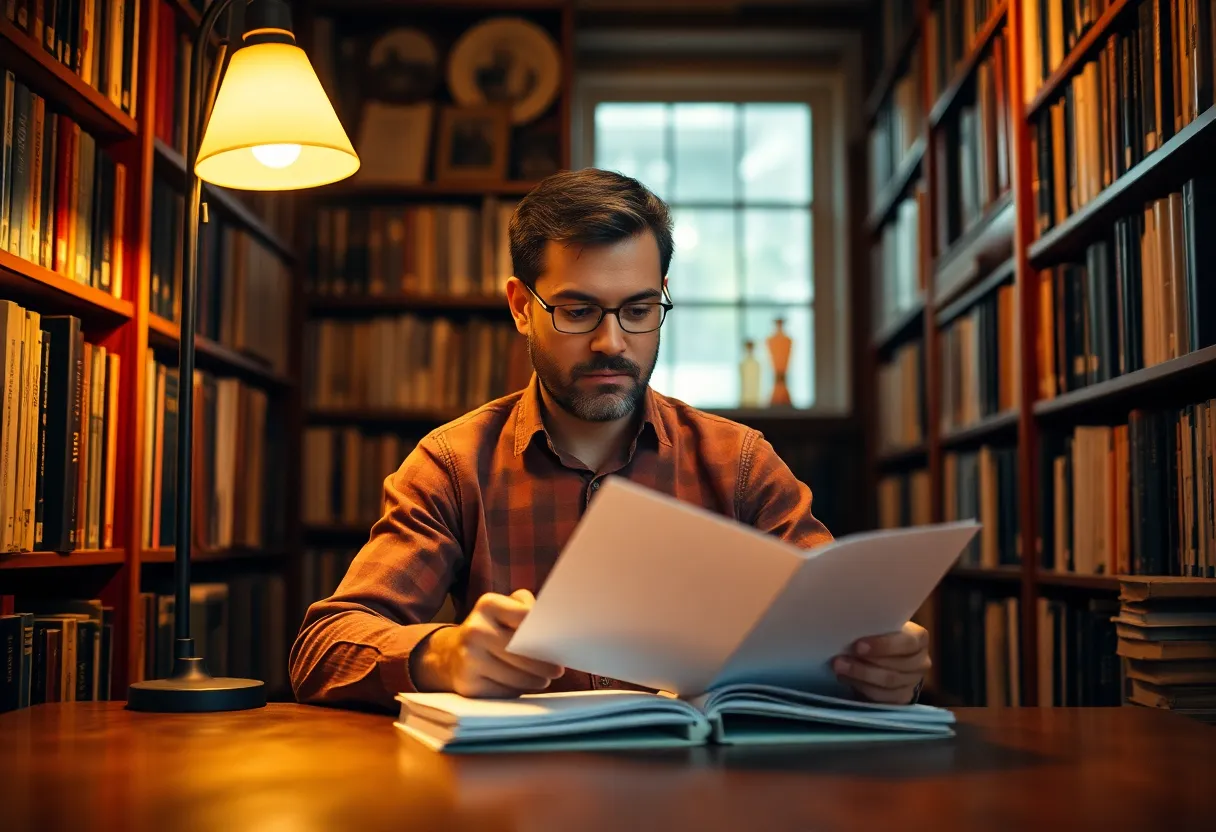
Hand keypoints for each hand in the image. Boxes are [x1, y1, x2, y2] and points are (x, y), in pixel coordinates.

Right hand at [411, 589, 564, 696]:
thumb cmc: (490, 630)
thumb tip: (553, 624)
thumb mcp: (505, 608)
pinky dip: (517, 691)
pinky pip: (504, 692)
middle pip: (522, 652)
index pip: (526, 618)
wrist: (450, 655)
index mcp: (487, 604)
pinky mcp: (467, 684)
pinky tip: (521, 685)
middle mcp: (475, 628)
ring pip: (516, 676)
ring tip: (543, 679)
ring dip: (535, 680)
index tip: (559, 642)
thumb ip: (527, 608)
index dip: (546, 632)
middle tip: (558, 670)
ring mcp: (468, 657)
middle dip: (544, 663)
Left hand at [832, 621, 929, 703]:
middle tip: (838, 660)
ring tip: (839, 668)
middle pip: (896, 666)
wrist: (886, 656)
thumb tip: (849, 626)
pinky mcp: (902, 698)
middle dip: (864, 664)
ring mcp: (913, 682)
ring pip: (888, 683)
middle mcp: (921, 661)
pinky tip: (846, 679)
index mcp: (919, 638)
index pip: (907, 642)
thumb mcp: (880, 626)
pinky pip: (883, 697)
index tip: (858, 646)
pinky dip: (862, 688)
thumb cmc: (879, 635)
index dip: (883, 645)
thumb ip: (874, 626)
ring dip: (860, 676)